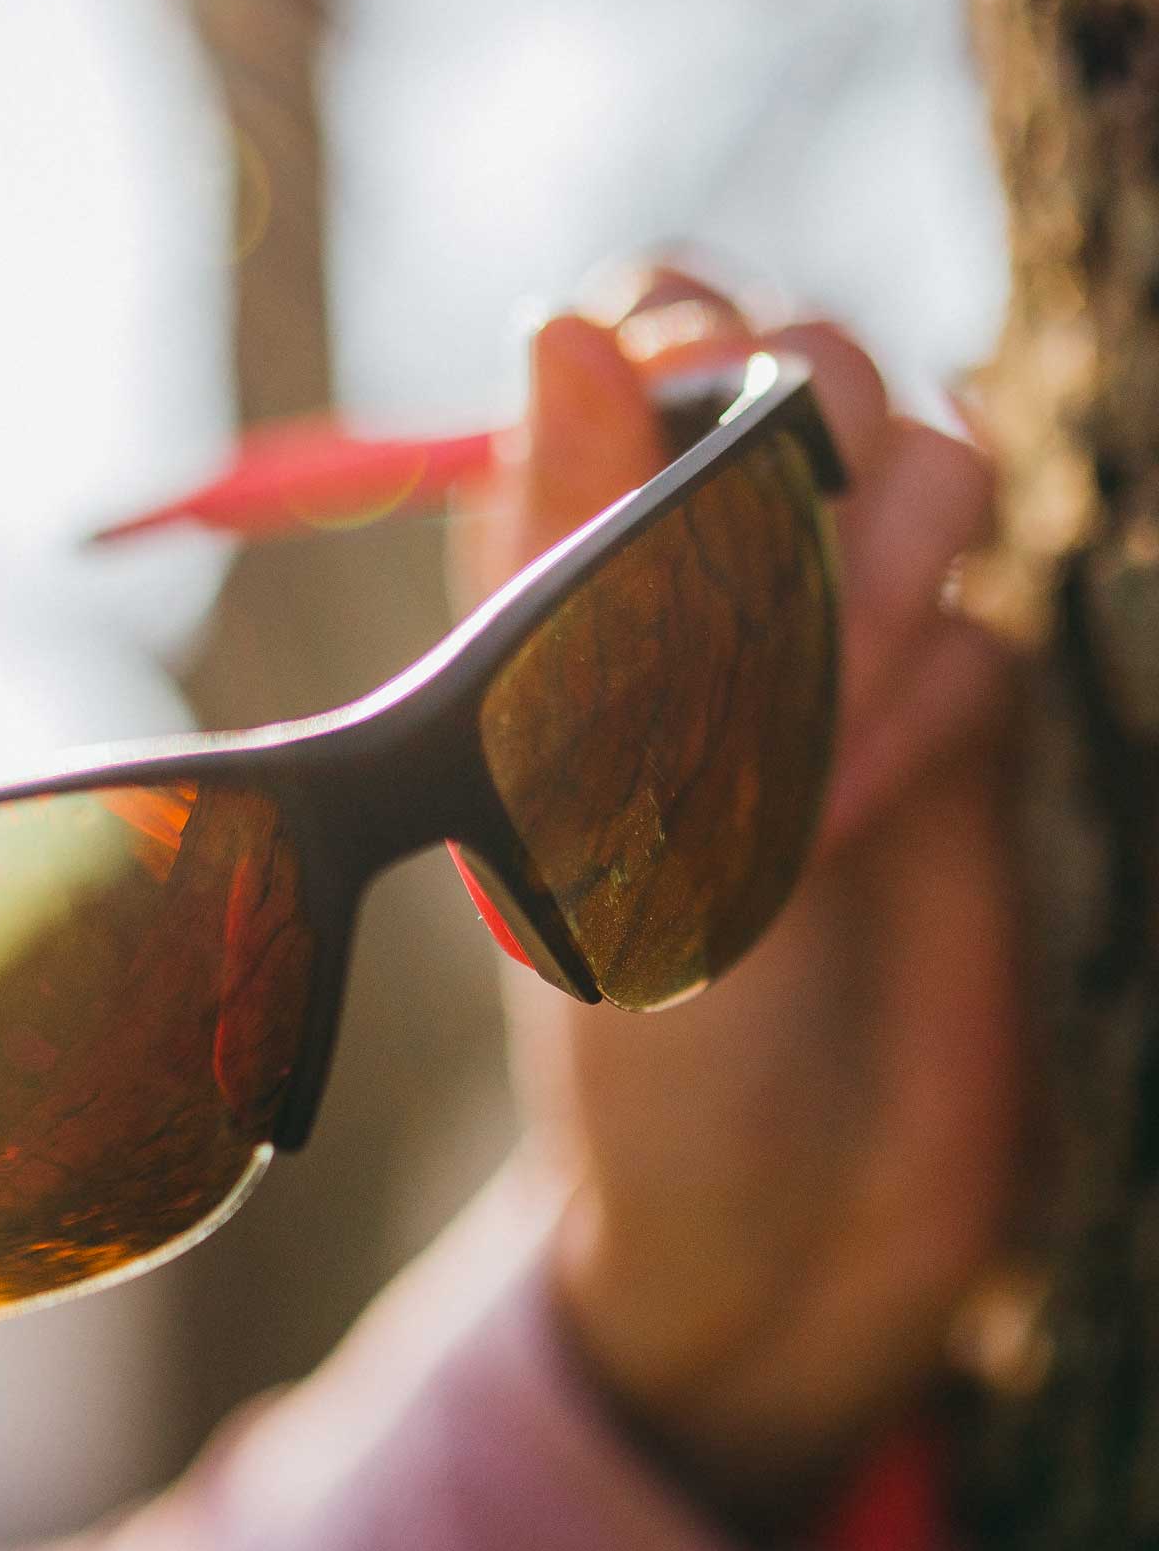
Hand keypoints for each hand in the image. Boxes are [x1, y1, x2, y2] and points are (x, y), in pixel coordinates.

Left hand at [452, 275, 1025, 1538]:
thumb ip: (573, 561)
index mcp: (570, 575)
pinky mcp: (961, 722)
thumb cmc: (615, 1029)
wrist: (768, 1220)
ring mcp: (850, 648)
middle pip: (805, 367)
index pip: (634, 335)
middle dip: (806, 475)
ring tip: (797, 776)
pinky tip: (852, 823)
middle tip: (764, 641)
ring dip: (874, 598)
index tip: (693, 416)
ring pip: (930, 472)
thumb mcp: (563, 790)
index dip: (677, 336)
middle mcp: (715, 587)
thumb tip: (560, 331)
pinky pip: (991, 618)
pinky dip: (926, 696)